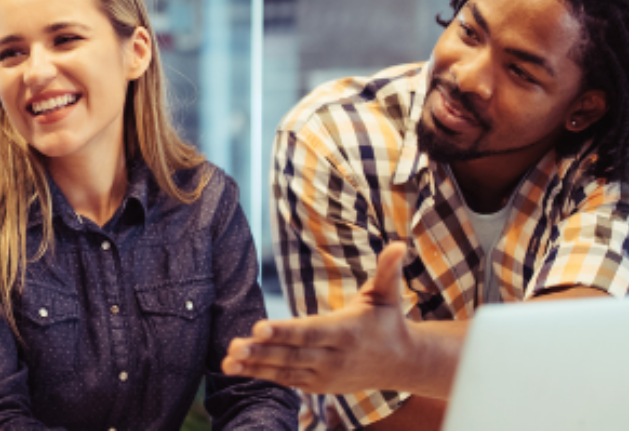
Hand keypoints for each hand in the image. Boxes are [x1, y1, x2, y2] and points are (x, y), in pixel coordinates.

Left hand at [221, 243, 422, 395]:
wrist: (401, 364)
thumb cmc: (389, 322)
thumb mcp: (388, 294)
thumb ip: (388, 270)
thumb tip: (399, 244)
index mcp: (346, 332)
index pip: (310, 331)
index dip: (284, 331)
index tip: (258, 328)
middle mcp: (333, 357)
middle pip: (292, 354)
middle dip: (262, 352)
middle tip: (233, 347)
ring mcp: (324, 375)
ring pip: (285, 370)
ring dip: (254, 366)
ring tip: (226, 361)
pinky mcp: (316, 385)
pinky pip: (285, 380)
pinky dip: (261, 375)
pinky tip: (235, 370)